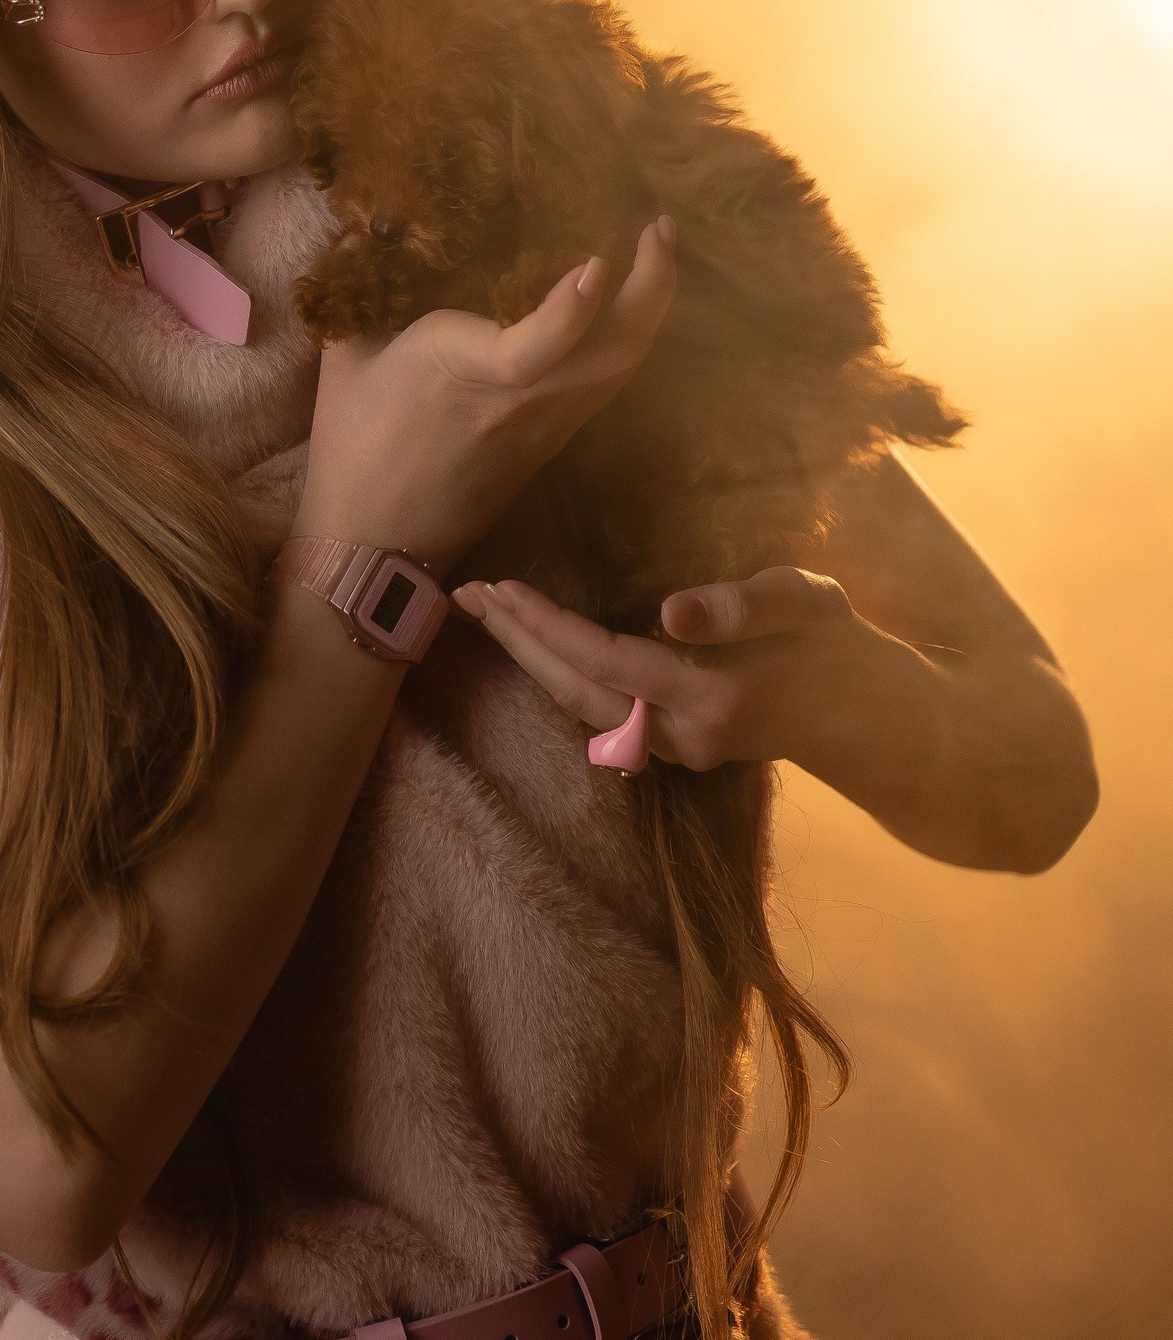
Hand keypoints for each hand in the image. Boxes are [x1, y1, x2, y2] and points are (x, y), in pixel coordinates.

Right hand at [293, 220, 676, 577]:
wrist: (378, 543)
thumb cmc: (353, 448)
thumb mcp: (344, 360)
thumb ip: (354, 289)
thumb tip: (349, 232)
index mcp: (461, 372)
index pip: (534, 350)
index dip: (571, 310)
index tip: (599, 263)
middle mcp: (520, 400)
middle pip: (612, 353)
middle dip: (650, 287)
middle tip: (659, 228)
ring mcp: (544, 425)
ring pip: (620, 370)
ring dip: (648, 311)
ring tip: (656, 256)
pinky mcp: (549, 442)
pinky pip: (605, 386)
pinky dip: (626, 341)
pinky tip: (624, 310)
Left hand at [451, 565, 877, 771]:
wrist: (877, 721)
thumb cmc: (842, 646)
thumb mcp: (810, 604)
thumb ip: (743, 606)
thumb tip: (670, 611)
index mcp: (714, 696)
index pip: (607, 660)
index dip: (549, 626)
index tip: (501, 587)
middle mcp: (686, 735)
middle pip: (577, 692)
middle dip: (517, 643)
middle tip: (463, 593)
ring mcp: (680, 751)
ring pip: (582, 709)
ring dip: (529, 660)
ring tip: (484, 611)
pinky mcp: (677, 750)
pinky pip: (601, 715)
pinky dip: (559, 677)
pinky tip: (531, 645)